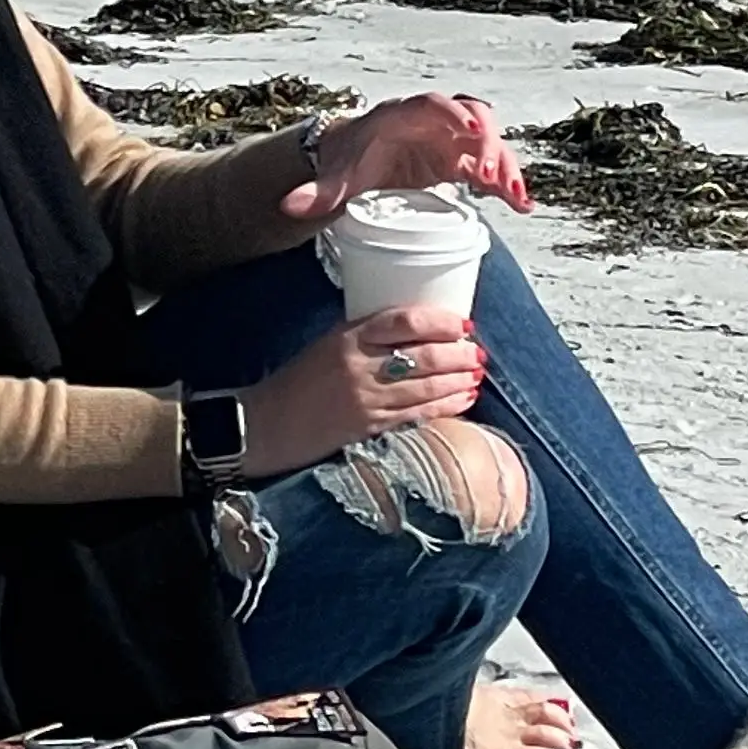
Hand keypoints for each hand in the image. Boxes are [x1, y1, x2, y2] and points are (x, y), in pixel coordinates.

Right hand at [237, 306, 482, 477]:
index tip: (462, 323)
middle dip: (458, 354)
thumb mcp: (328, 344)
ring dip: (458, 380)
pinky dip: (445, 406)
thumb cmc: (300, 380)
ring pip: (426, 386)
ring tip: (477, 374)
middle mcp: (360, 365)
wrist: (269, 422)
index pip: (403, 322)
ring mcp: (367, 398)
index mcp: (348, 337)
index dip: (439, 322)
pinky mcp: (371, 426)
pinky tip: (462, 400)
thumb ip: (367, 337)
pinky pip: (417, 414)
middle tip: (477, 352)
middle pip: (422, 356)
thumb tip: (416, 332)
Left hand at [283, 92, 532, 221]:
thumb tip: (289, 206)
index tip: (469, 130)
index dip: (452, 113)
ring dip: (503, 165)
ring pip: (489, 142)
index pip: (432, 104)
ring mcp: (451, 140)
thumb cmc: (347, 161)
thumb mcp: (335, 177)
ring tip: (512, 196)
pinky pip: (491, 168)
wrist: (356, 161)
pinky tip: (522, 206)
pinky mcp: (461, 162)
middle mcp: (433, 122)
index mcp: (401, 116)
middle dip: (485, 142)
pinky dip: (508, 184)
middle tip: (488, 175)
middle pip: (471, 117)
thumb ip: (317, 193)